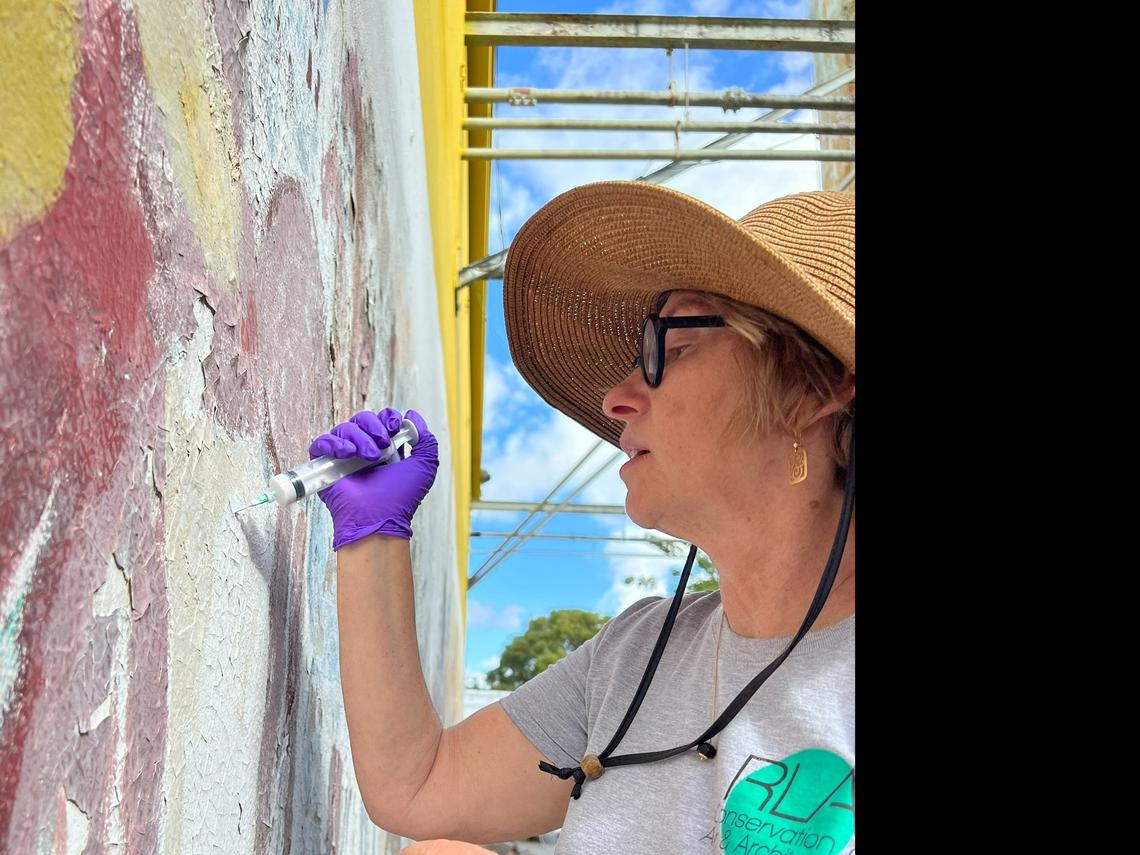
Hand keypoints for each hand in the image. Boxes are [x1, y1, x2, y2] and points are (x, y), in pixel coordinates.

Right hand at [308, 408, 439, 548]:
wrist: (378, 518)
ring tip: (368, 458)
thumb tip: (412, 416)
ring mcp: (344, 458)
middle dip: (373, 427)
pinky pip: (321, 443)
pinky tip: (347, 454)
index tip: (393, 427)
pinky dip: (333, 443)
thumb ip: (426, 440)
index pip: (380, 420)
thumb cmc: (401, 498)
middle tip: (382, 447)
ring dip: (358, 438)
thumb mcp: (424, 466)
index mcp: (385, 449)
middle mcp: (363, 451)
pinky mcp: (326, 467)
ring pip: (344, 429)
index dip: (386, 418)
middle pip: (362, 419)